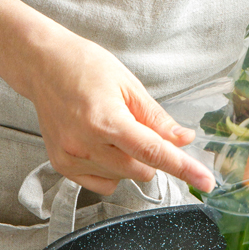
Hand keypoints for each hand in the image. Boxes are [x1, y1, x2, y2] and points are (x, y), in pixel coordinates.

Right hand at [0, 0, 215, 194]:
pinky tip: (102, 145)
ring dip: (130, 161)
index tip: (205, 181)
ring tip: (113, 129)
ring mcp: (71, 157)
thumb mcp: (129, 85)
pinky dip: (113, 170)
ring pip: (124, 178)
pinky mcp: (62, 165)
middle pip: (142, 169)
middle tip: (139, 127)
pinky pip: (103, 184)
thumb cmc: (85, 67)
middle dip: (151, 155)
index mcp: (106, 119)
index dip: (184, 168)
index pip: (154, 152)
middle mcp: (85, 143)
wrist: (43, 65)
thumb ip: (157, 118)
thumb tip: (184, 140)